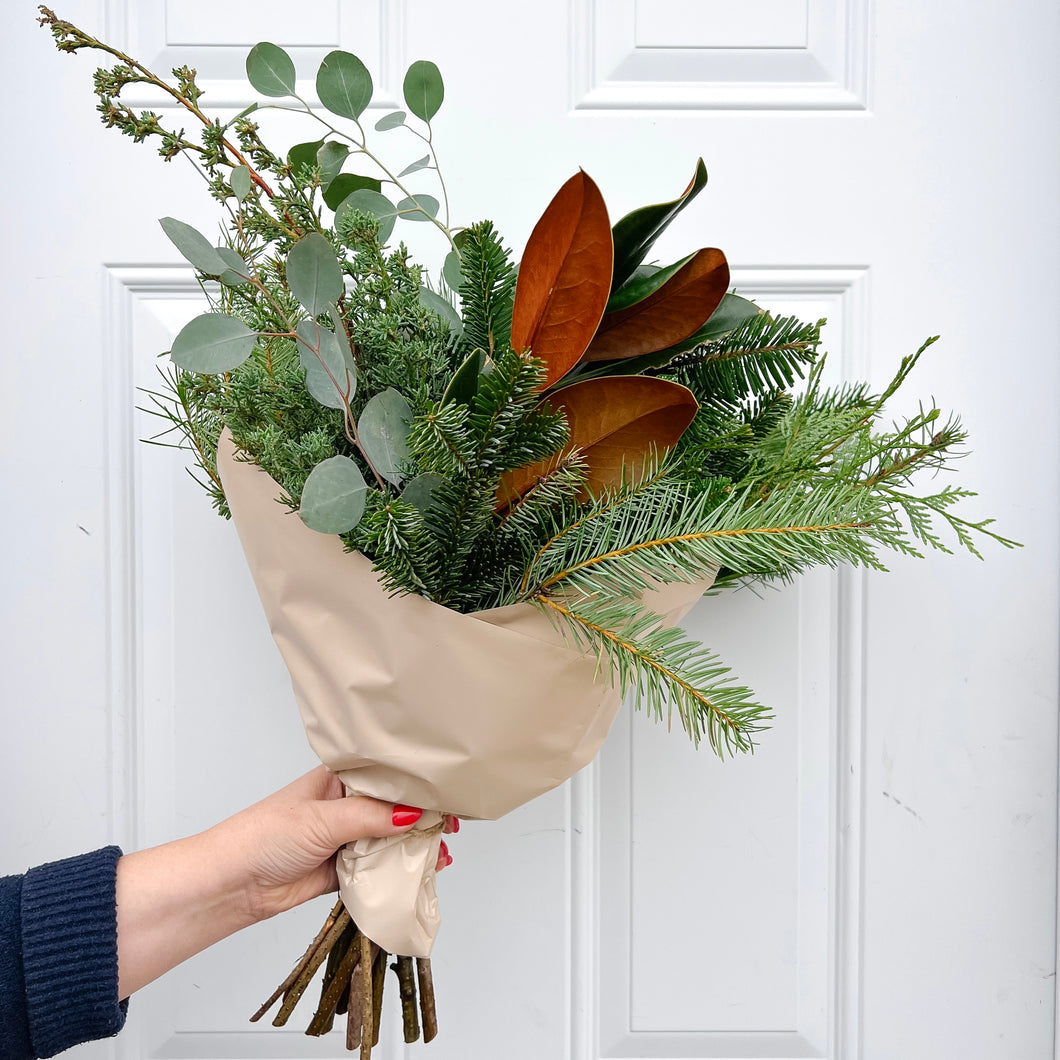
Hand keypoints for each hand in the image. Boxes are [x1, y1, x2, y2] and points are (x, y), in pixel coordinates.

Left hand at [115, 766, 456, 997]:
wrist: (233, 884)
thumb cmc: (265, 836)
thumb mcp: (323, 819)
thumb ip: (371, 817)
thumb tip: (414, 815)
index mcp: (339, 779)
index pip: (387, 777)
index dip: (417, 785)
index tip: (447, 794)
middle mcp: (345, 805)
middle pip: (394, 810)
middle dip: (422, 818)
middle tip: (452, 827)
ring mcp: (344, 838)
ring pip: (389, 840)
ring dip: (413, 848)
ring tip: (442, 854)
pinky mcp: (342, 870)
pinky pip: (377, 869)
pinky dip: (396, 873)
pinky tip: (420, 873)